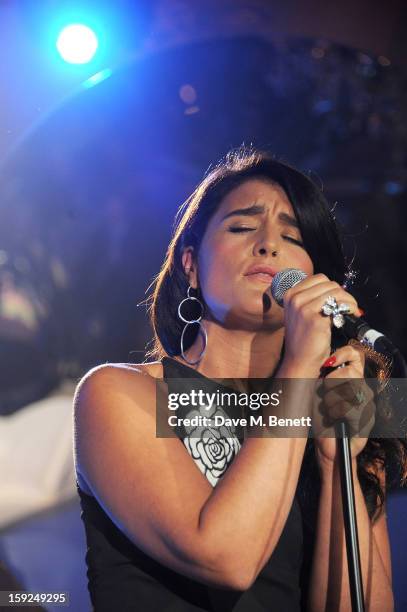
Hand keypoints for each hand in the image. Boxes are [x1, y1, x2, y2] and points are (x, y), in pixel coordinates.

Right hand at [281, 273, 360, 376]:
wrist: (300, 361)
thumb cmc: (304, 339)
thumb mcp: (300, 313)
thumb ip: (312, 298)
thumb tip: (335, 289)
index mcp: (290, 294)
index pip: (319, 278)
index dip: (333, 287)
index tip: (340, 298)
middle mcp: (295, 299)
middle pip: (329, 284)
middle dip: (343, 294)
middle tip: (349, 306)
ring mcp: (303, 308)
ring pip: (336, 292)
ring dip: (349, 300)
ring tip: (352, 310)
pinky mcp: (314, 319)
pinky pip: (339, 304)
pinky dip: (349, 307)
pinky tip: (351, 315)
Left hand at [312, 343, 375, 465]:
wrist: (326, 446)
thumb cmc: (319, 418)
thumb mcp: (316, 392)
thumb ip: (321, 376)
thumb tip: (321, 362)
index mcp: (351, 379)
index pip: (355, 356)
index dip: (342, 354)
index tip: (327, 363)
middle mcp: (363, 389)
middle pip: (350, 373)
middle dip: (330, 384)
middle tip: (324, 397)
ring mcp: (368, 405)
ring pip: (350, 391)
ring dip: (331, 402)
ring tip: (327, 411)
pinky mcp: (367, 421)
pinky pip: (352, 409)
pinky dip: (336, 414)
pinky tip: (333, 419)